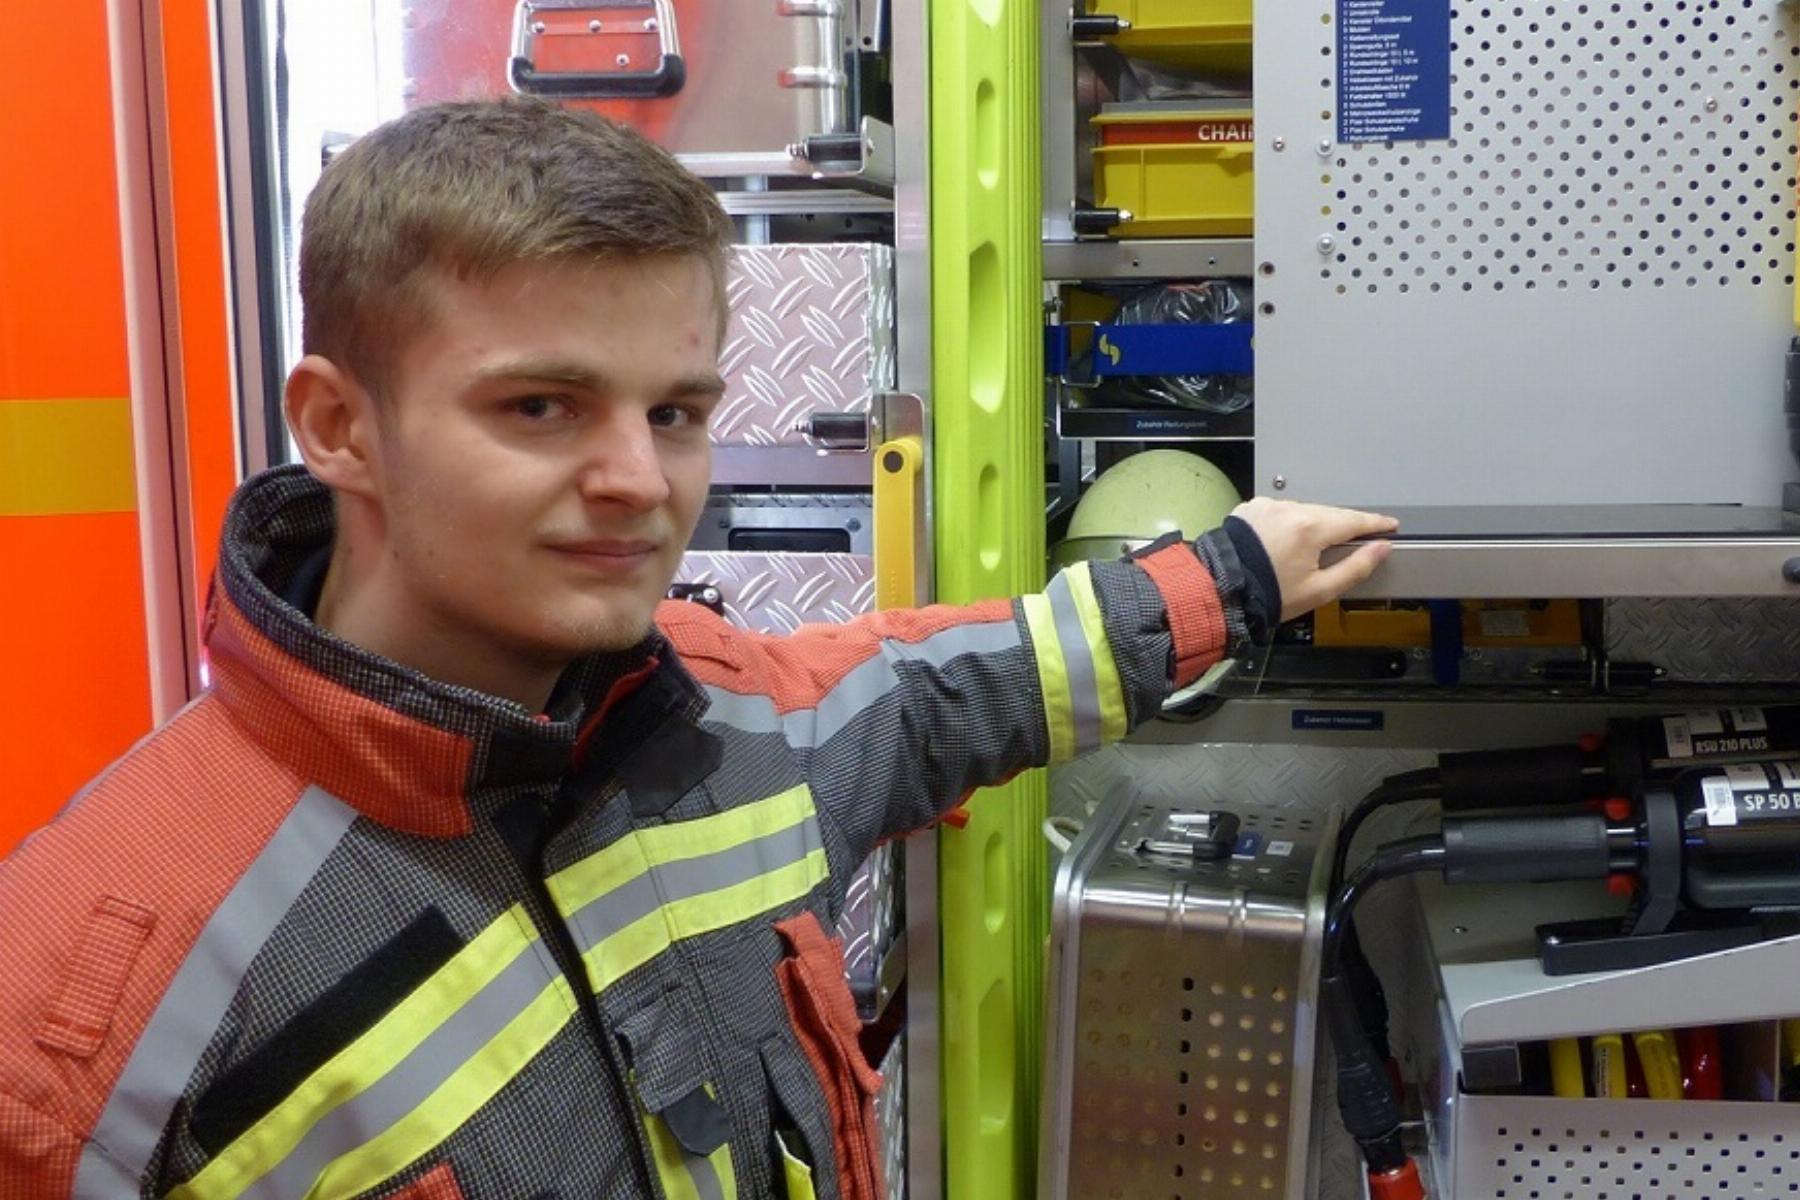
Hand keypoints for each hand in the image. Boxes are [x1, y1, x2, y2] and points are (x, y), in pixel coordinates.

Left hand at [1229, 498, 1397, 621]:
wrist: (1220, 591)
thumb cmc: (1266, 595)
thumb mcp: (1320, 590)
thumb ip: (1355, 567)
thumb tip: (1381, 550)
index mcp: (1310, 527)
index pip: (1354, 520)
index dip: (1375, 523)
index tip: (1389, 525)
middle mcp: (1289, 509)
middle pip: (1330, 514)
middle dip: (1345, 525)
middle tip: (1359, 538)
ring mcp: (1268, 507)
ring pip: (1304, 511)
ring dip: (1315, 524)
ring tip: (1316, 548)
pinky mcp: (1251, 510)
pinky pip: (1280, 512)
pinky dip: (1290, 522)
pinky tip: (1288, 542)